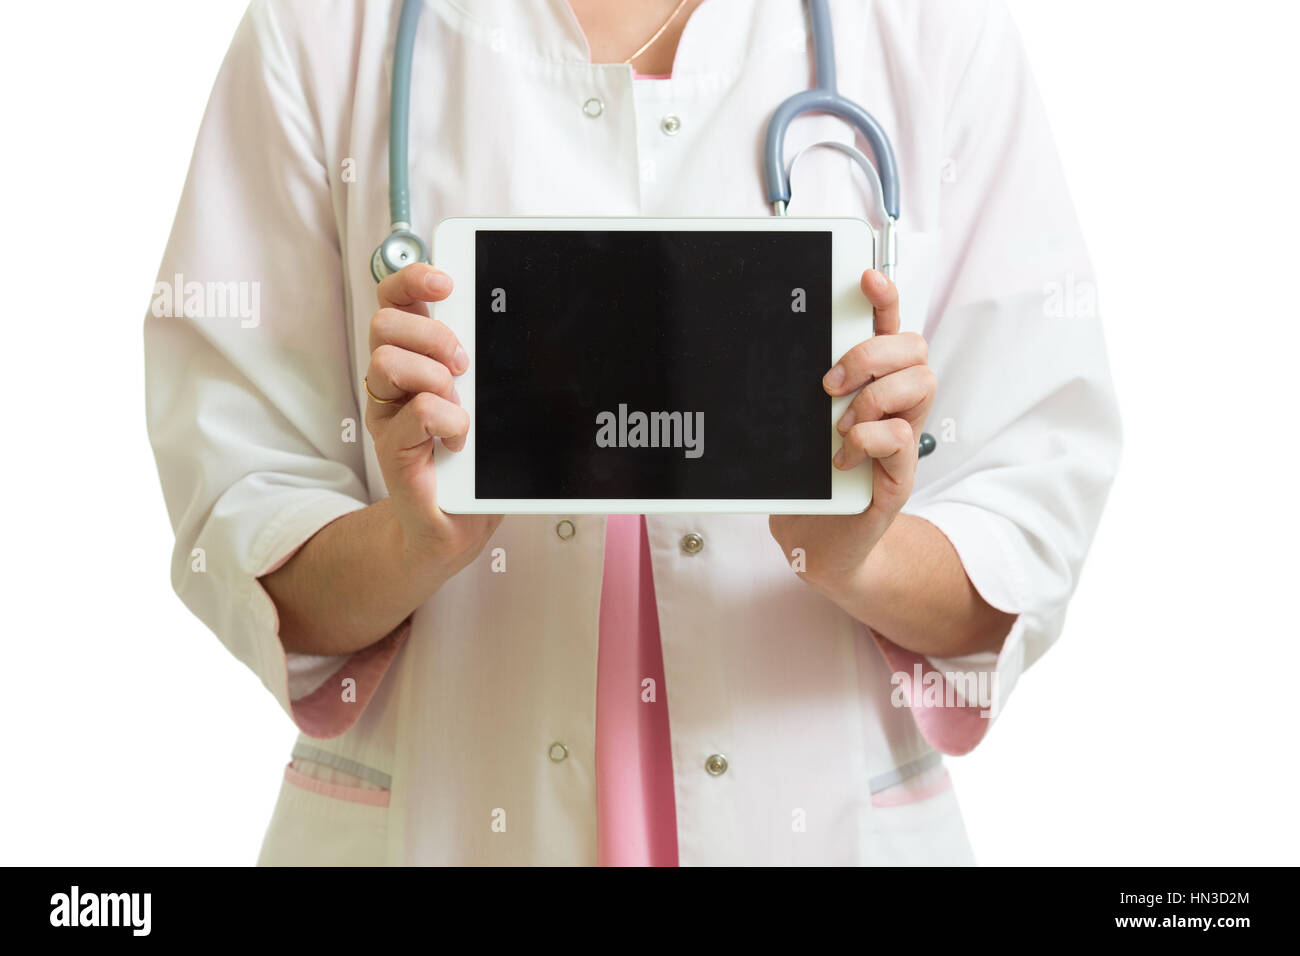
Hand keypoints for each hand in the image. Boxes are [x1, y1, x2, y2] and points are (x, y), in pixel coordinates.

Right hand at [365, 263, 501, 572]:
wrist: (456, 526)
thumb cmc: (478, 463)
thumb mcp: (500, 405)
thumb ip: (509, 368)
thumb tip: (551, 335)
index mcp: (416, 359)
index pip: (396, 300)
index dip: (413, 280)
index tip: (448, 284)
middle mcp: (393, 383)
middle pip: (385, 324)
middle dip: (433, 335)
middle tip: (464, 365)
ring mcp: (388, 416)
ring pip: (387, 362)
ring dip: (436, 378)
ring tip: (460, 406)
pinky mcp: (393, 450)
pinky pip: (415, 411)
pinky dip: (447, 419)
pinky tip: (461, 438)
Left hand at [769, 269, 934, 593]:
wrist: (817, 540)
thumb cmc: (806, 475)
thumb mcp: (796, 422)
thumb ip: (794, 386)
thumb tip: (762, 339)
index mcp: (872, 381)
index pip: (889, 325)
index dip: (885, 297)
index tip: (865, 276)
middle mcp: (895, 402)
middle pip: (913, 347)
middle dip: (872, 354)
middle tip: (830, 383)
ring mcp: (903, 436)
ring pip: (919, 383)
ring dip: (872, 398)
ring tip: (838, 425)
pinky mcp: (900, 474)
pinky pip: (900, 438)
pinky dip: (868, 441)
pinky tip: (842, 457)